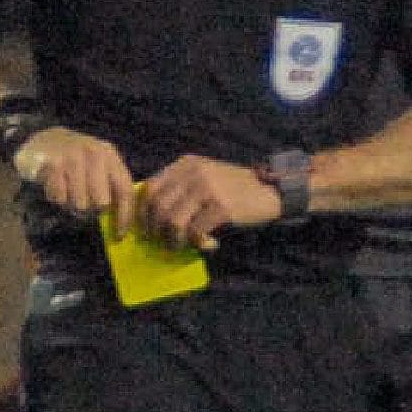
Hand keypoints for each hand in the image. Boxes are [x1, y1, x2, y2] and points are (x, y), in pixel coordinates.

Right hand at [12, 125, 134, 220]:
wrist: (42, 138)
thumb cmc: (75, 159)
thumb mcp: (97, 166)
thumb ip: (110, 187)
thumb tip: (120, 224)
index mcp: (110, 155)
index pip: (124, 190)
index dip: (125, 215)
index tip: (119, 235)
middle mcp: (94, 153)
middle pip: (102, 202)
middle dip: (92, 209)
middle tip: (82, 204)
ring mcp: (73, 157)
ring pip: (80, 203)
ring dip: (72, 204)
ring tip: (67, 192)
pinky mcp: (53, 164)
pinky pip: (60, 198)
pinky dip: (56, 198)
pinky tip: (54, 186)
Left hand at [139, 155, 275, 249]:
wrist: (269, 192)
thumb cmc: (234, 189)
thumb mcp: (204, 177)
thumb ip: (181, 187)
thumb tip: (152, 214)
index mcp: (186, 164)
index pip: (151, 186)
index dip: (143, 211)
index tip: (144, 229)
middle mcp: (194, 173)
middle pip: (158, 205)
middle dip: (154, 229)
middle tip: (160, 243)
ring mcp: (207, 189)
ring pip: (173, 221)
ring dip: (173, 240)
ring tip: (179, 247)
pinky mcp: (220, 207)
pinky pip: (195, 231)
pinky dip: (197, 243)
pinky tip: (208, 245)